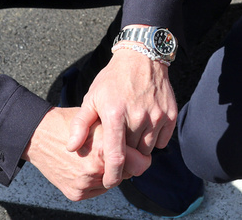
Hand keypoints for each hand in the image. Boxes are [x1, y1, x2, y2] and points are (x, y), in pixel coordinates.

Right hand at [24, 108, 150, 200]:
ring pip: (112, 183)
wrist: (38, 136)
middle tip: (115, 152)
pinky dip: (96, 181)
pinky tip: (87, 166)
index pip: (140, 163)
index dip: (141, 157)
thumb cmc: (69, 123)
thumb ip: (119, 132)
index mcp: (103, 149)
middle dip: (125, 164)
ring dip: (109, 173)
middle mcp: (95, 170)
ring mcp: (85, 184)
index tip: (139, 152)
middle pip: (127, 174)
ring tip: (97, 157)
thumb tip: (142, 143)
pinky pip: (97, 190)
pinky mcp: (76, 194)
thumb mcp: (97, 119)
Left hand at [65, 48, 176, 188]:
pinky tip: (145, 126)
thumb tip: (71, 148)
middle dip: (126, 159)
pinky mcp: (170, 115)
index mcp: (115, 114)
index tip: (109, 183)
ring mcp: (157, 115)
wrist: (141, 57)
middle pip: (133, 155)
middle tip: (119, 151)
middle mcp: (138, 116)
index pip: (116, 157)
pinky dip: (154, 139)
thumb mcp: (92, 98)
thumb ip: (81, 125)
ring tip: (131, 134)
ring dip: (139, 149)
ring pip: (148, 149)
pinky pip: (162, 141)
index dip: (112, 176)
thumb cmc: (113, 79)